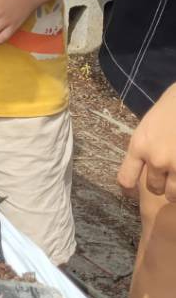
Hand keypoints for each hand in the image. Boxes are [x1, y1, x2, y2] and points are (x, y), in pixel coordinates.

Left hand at [118, 82, 175, 203]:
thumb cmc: (174, 104)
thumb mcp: (150, 125)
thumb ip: (145, 147)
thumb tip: (144, 167)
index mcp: (140, 145)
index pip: (126, 179)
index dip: (130, 190)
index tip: (136, 192)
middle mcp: (156, 159)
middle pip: (154, 188)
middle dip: (162, 185)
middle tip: (169, 176)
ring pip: (174, 193)